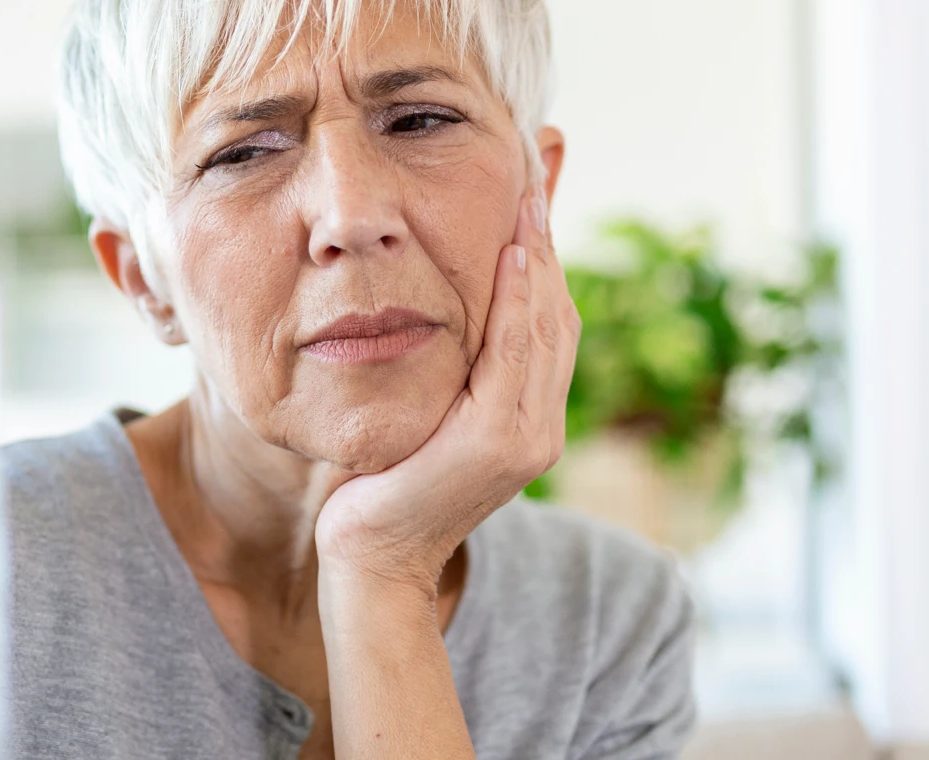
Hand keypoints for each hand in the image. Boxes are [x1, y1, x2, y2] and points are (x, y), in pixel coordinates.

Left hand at [315, 184, 579, 586]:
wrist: (371, 557)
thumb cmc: (381, 483)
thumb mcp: (421, 412)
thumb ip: (442, 370)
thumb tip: (429, 310)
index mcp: (526, 414)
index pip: (545, 314)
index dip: (544, 245)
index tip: (536, 179)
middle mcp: (540, 423)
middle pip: (557, 307)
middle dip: (549, 230)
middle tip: (543, 156)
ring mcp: (528, 435)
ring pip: (545, 323)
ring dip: (540, 252)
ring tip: (529, 188)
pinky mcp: (501, 442)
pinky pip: (516, 355)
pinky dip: (520, 301)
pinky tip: (514, 253)